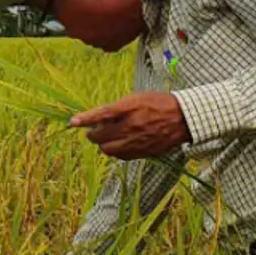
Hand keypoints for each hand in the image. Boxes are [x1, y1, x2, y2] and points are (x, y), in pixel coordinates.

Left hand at [68, 91, 189, 159]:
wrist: (182, 119)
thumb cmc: (158, 104)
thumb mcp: (136, 98)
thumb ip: (117, 108)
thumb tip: (99, 118)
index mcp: (130, 108)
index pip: (102, 114)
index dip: (86, 118)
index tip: (73, 122)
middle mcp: (131, 126)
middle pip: (100, 136)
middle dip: (92, 134)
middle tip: (93, 130)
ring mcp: (136, 141)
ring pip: (108, 149)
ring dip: (102, 144)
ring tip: (106, 137)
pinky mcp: (142, 152)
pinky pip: (120, 156)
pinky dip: (115, 150)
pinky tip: (119, 143)